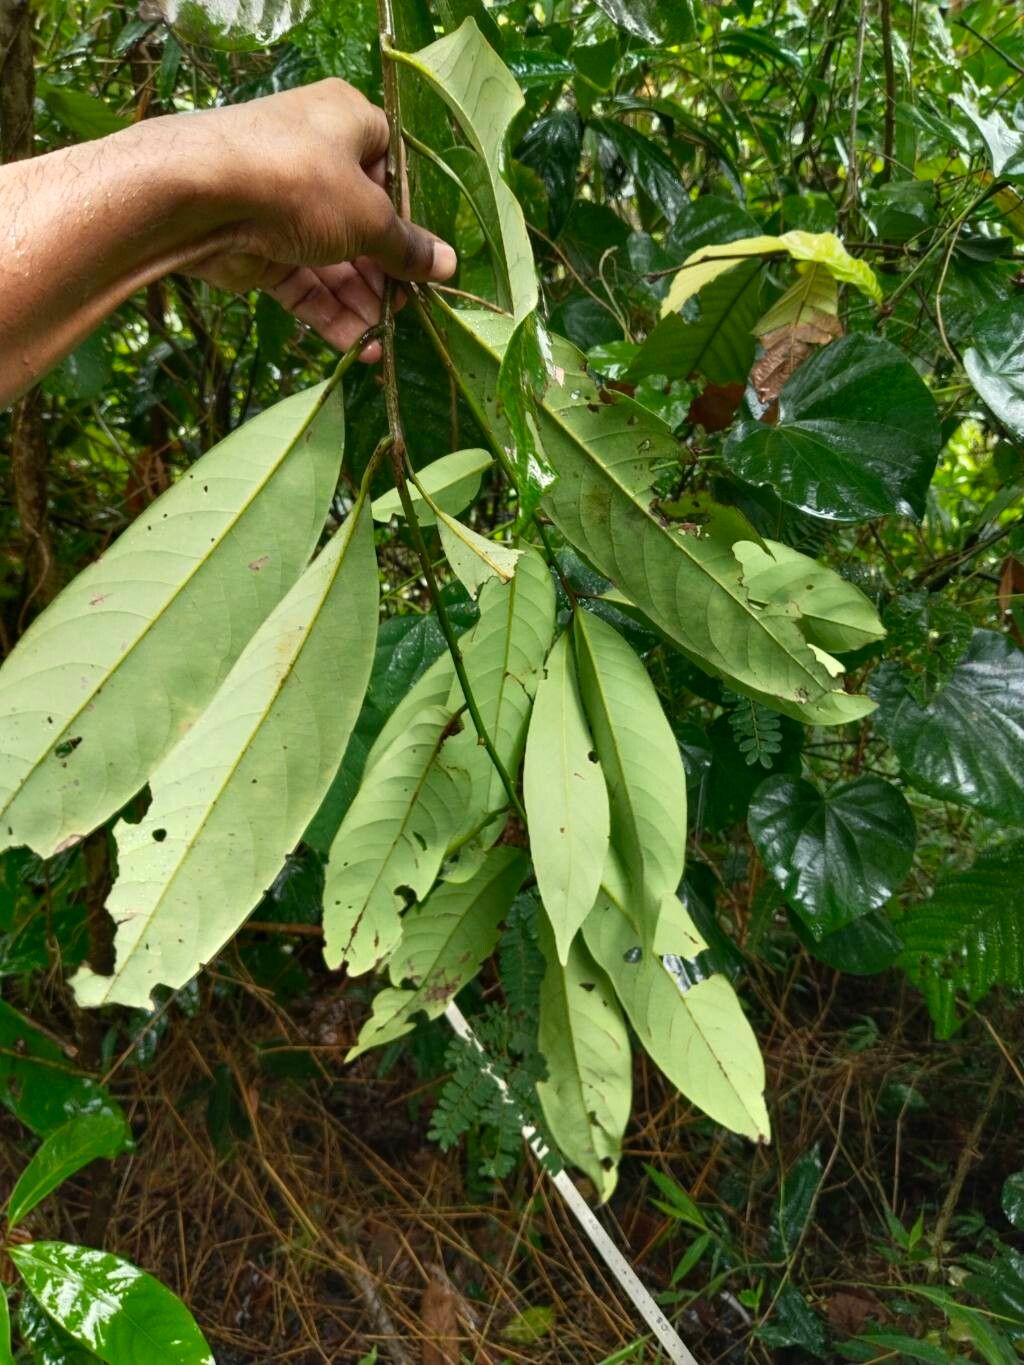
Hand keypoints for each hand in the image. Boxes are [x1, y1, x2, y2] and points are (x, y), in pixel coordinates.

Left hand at [179, 79, 456, 361]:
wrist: (198, 196)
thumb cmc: (300, 182)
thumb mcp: (368, 217)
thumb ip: (407, 248)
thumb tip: (448, 266)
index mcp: (346, 122)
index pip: (392, 165)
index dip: (412, 212)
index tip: (430, 255)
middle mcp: (315, 156)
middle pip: (363, 222)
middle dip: (386, 272)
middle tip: (410, 310)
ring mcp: (284, 204)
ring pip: (334, 259)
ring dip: (362, 302)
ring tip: (387, 340)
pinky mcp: (259, 245)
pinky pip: (304, 282)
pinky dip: (330, 313)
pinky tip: (360, 348)